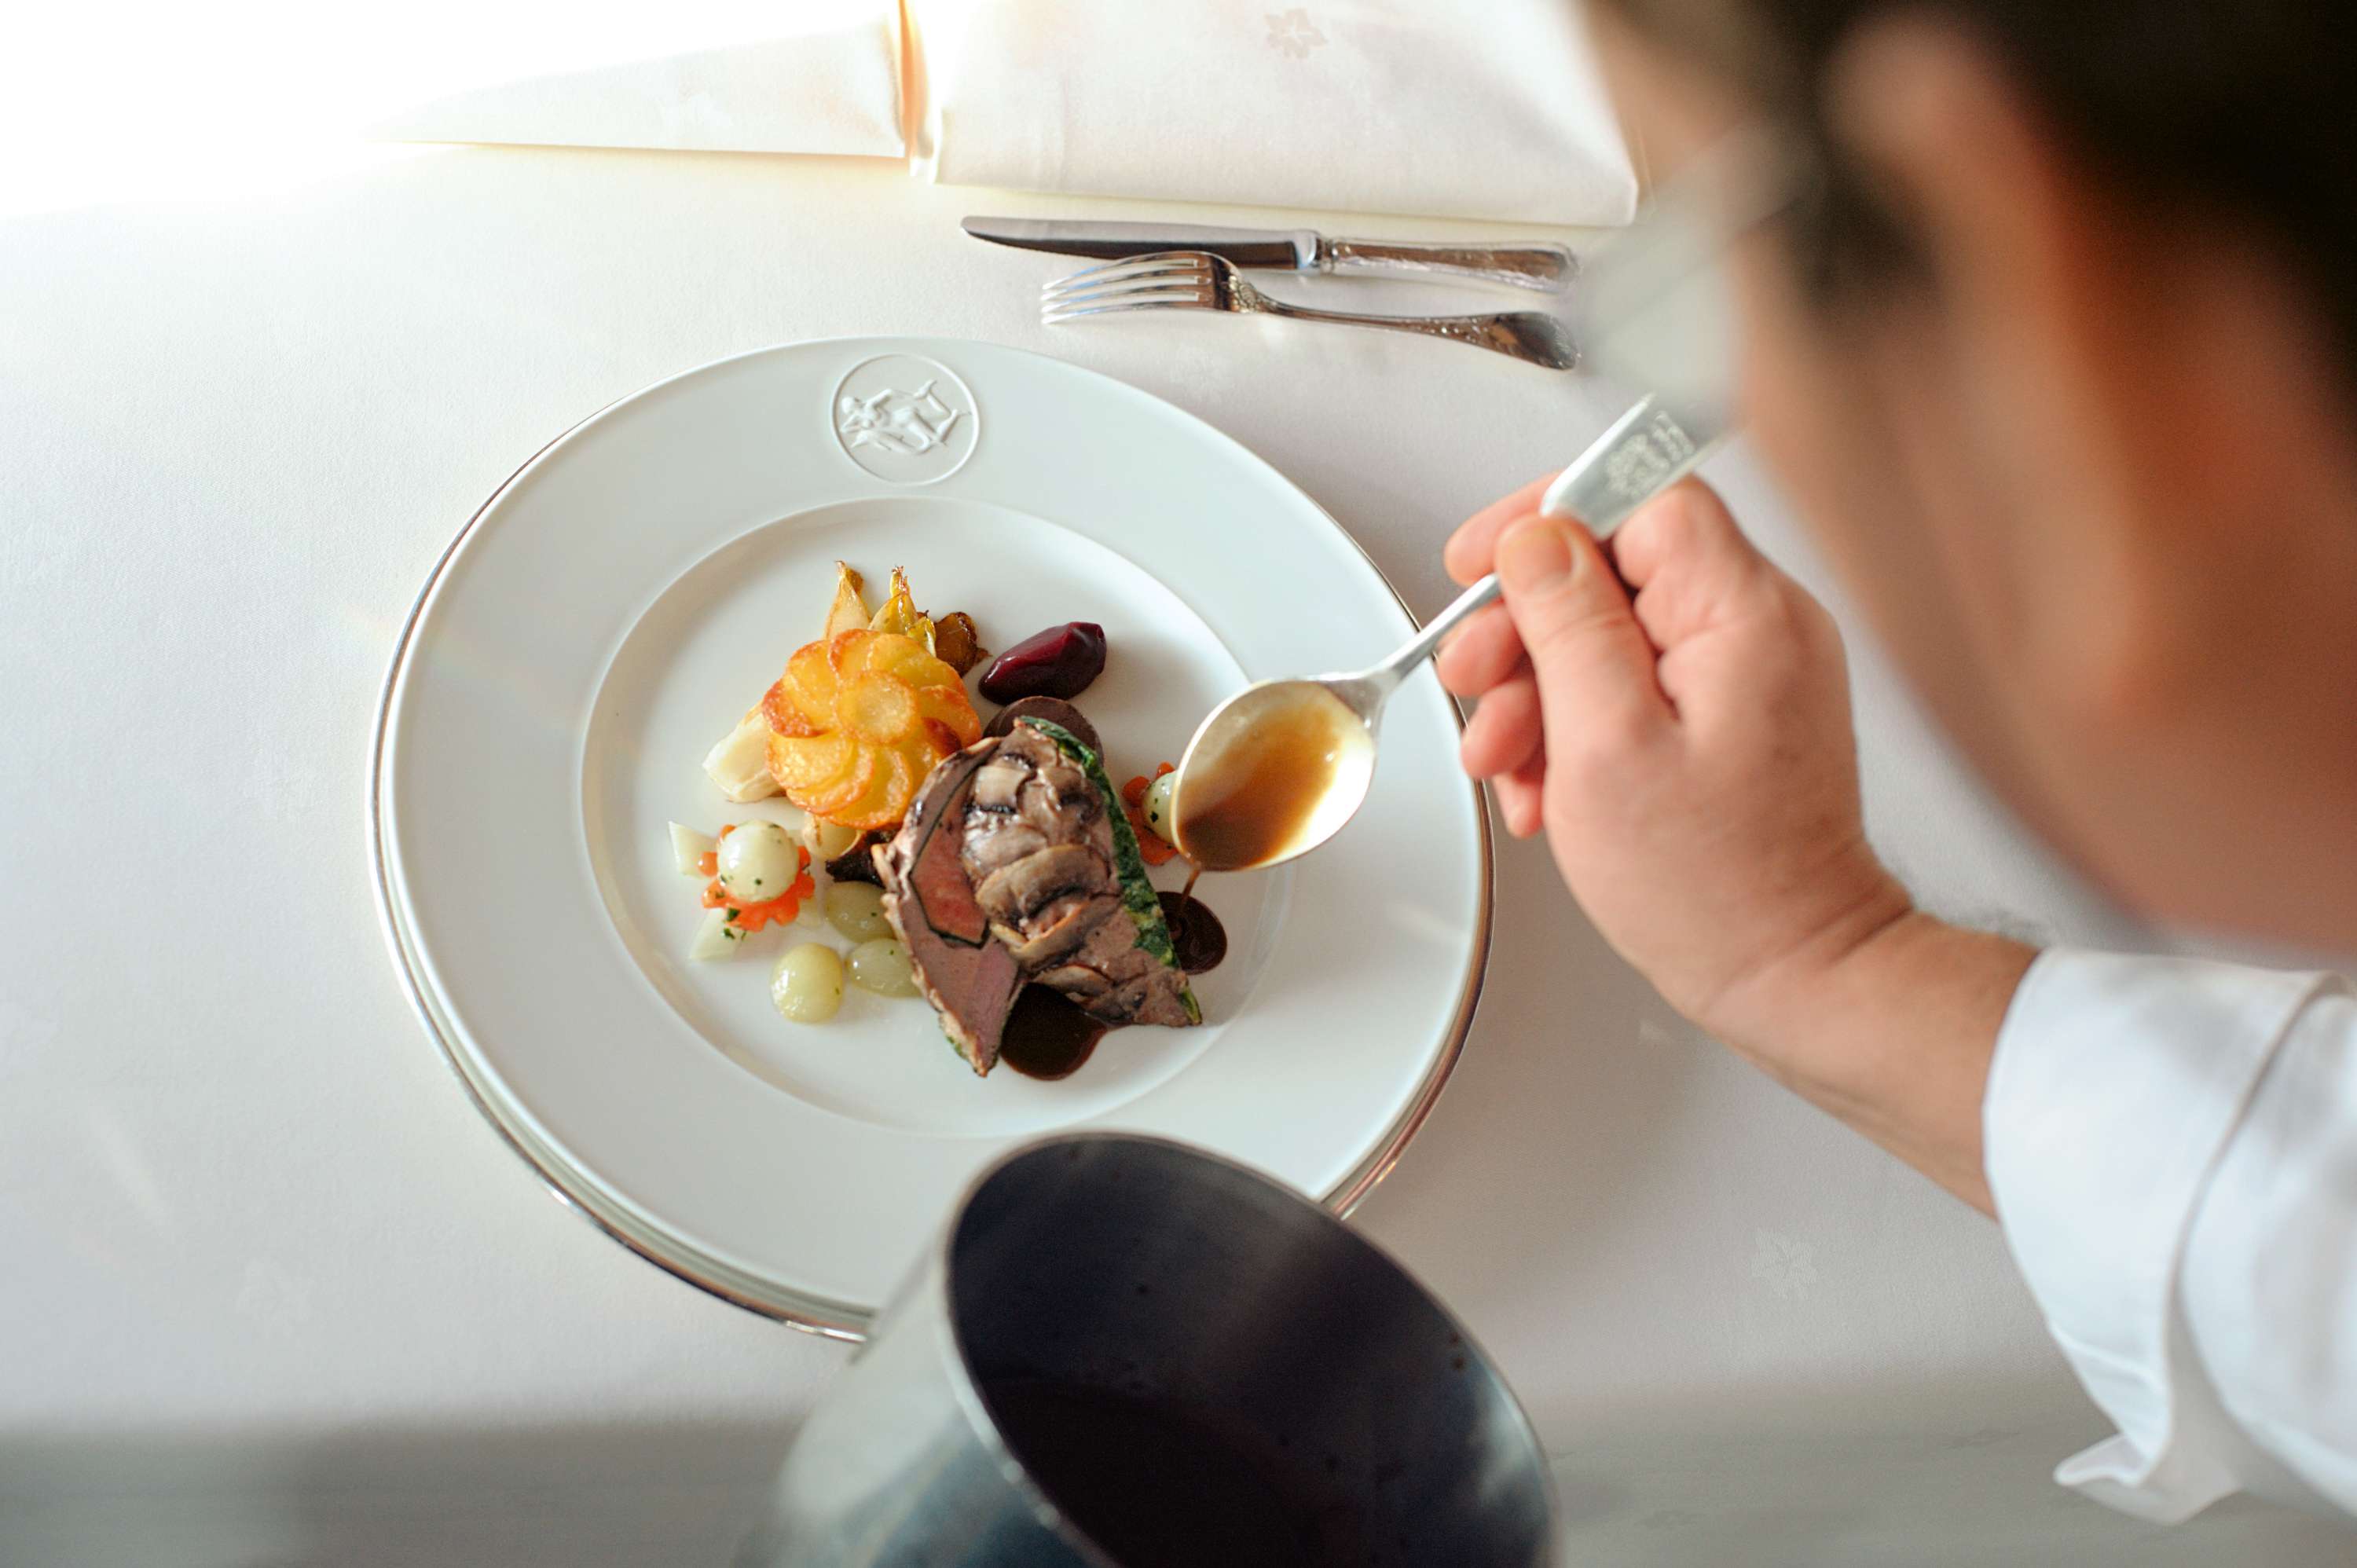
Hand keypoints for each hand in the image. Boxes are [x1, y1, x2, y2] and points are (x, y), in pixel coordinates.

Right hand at [1439, 476, 1911, 1051]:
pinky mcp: (1737, 715)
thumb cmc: (1716, 887)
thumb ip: (1569, 624)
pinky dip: (1578, 726)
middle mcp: (1761, 627)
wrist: (1794, 975)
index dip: (1546, 519)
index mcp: (1744, 614)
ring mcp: (1752, 672)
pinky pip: (1637, 683)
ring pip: (1613, 632)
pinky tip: (1548, 786)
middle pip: (1614, 567)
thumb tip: (1537, 538)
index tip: (1480, 563)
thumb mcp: (1605, 745)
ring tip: (1504, 763)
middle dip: (1525, 627)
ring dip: (1538, 691)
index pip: (1640, 495)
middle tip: (1473, 682)